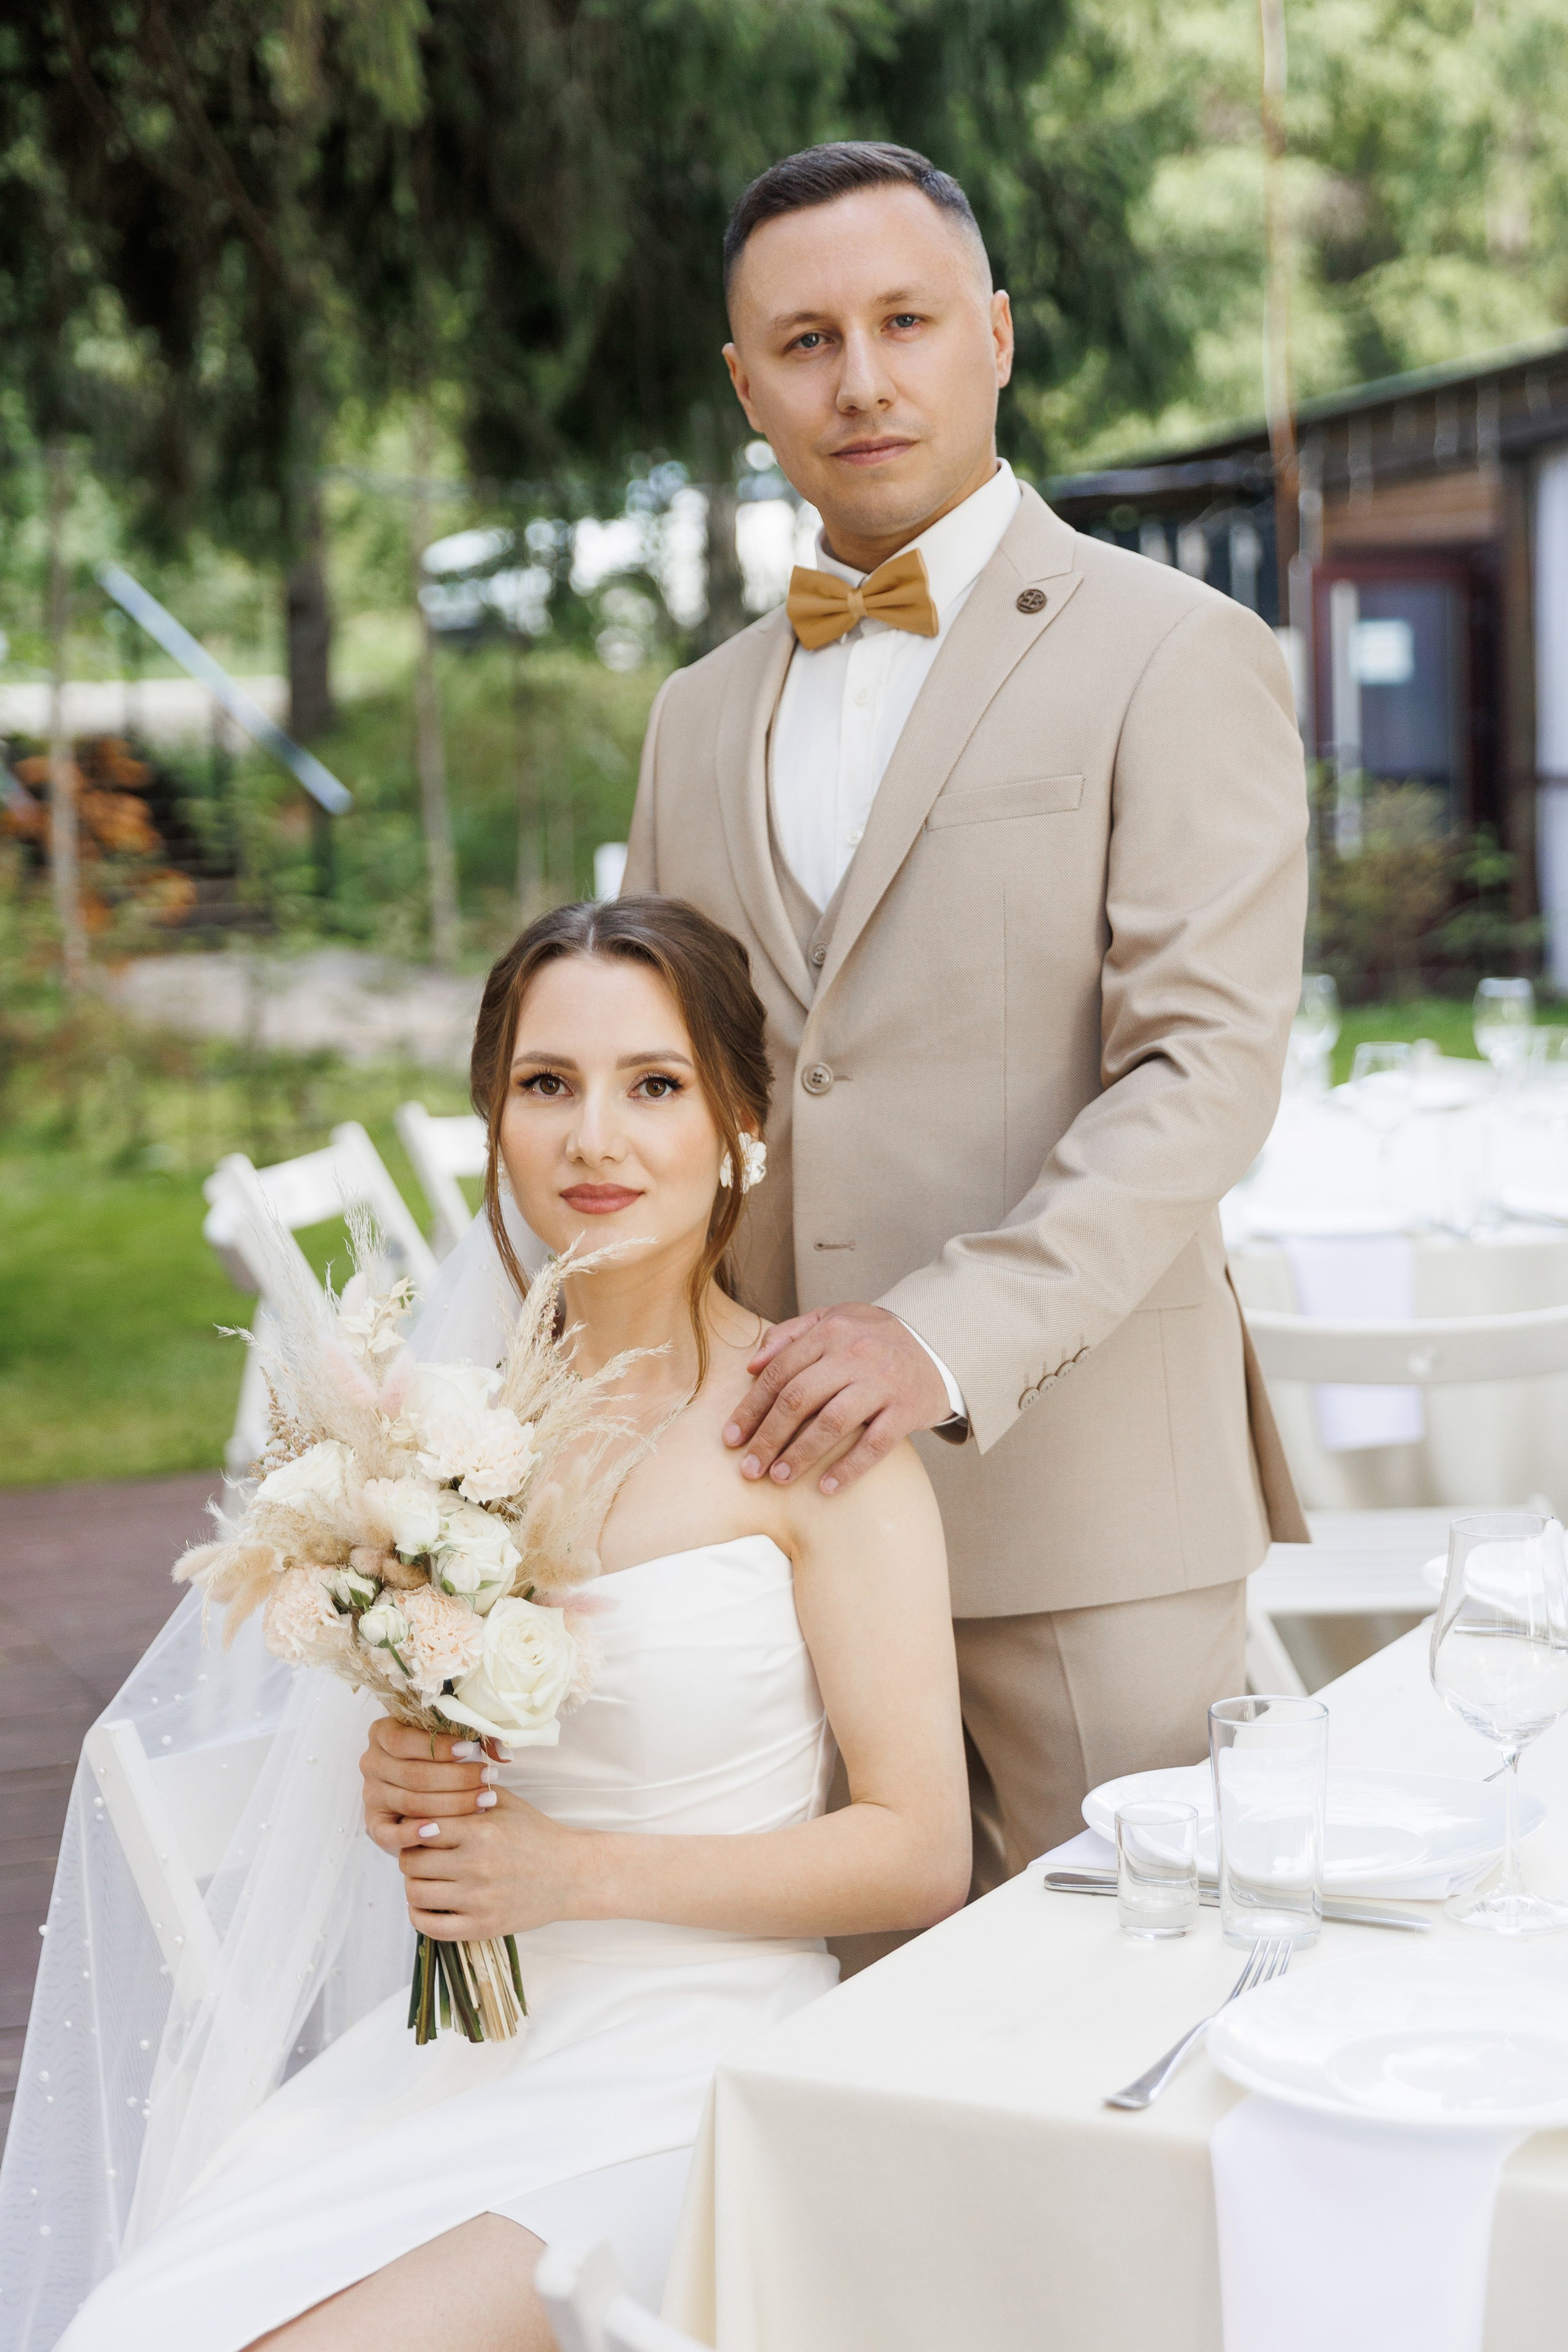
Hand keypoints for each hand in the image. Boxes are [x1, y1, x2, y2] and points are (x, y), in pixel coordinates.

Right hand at [359, 1716, 498, 1849]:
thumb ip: (476, 1738)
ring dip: (450, 1804)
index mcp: (383, 1733)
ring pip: (410, 1802)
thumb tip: (504, 1754)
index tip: (470, 1750)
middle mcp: (371, 1763)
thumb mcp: (451, 1735)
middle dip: (456, 1778)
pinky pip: (387, 1834)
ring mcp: (371, 1795)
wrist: (420, 1779)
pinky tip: (437, 1831)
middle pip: (413, 1775)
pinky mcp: (374, 1823)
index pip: (404, 1741)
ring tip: (483, 1800)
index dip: (438, 1747)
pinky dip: (411, 1834)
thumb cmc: (439, 1753)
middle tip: (488, 1778)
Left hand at [360, 1718, 584, 1940]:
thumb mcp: (505, 1803)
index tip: (418, 1830)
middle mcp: (476, 1866)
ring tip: (424, 1877)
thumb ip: (467, 1792)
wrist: (571, 1874)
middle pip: (411, 1862)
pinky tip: (426, 1904)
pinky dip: (419, 1915)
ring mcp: (478, 1900)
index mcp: (480, 1831)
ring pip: (415, 1894)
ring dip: (413, 1884)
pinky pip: (431, 1927)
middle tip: (420, 1853)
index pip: (420, 1828)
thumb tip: (429, 1784)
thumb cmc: (536, 1834)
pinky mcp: (482, 1927)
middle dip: (410, 1855)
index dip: (413, 1828)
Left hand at [723, 1302, 949, 1495]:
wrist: (940, 1343)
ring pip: (831, 1423)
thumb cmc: (875, 1337)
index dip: (751, 1408)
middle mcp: (854, 1354)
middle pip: (798, 1399)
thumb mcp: (834, 1319)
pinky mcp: (906, 1409)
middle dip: (767, 1437)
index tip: (731, 1438)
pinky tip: (825, 1487)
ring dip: (800, 1454)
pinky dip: (847, 1467)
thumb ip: (791, 1335)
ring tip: (778, 1478)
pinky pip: (873, 1444)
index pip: (779, 1372)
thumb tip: (752, 1365)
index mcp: (830, 1331)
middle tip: (749, 1468)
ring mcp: (882, 1382)